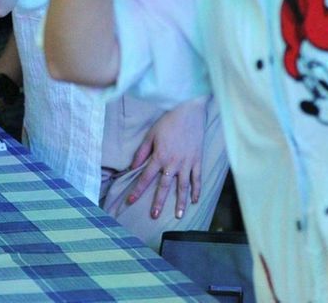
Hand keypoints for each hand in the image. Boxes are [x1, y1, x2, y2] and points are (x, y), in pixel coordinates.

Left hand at [118, 98, 205, 220]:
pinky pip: (197, 179)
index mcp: (159, 157)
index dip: (137, 191)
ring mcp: (187, 163)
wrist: (189, 111)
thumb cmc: (169, 121)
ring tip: (178, 215)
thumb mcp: (151, 134)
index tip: (130, 201)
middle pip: (164, 187)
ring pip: (183, 187)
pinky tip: (194, 200)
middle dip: (158, 202)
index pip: (145, 178)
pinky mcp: (197, 160)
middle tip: (154, 216)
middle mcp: (173, 163)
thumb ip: (142, 152)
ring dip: (180, 202)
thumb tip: (132, 167)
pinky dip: (196, 190)